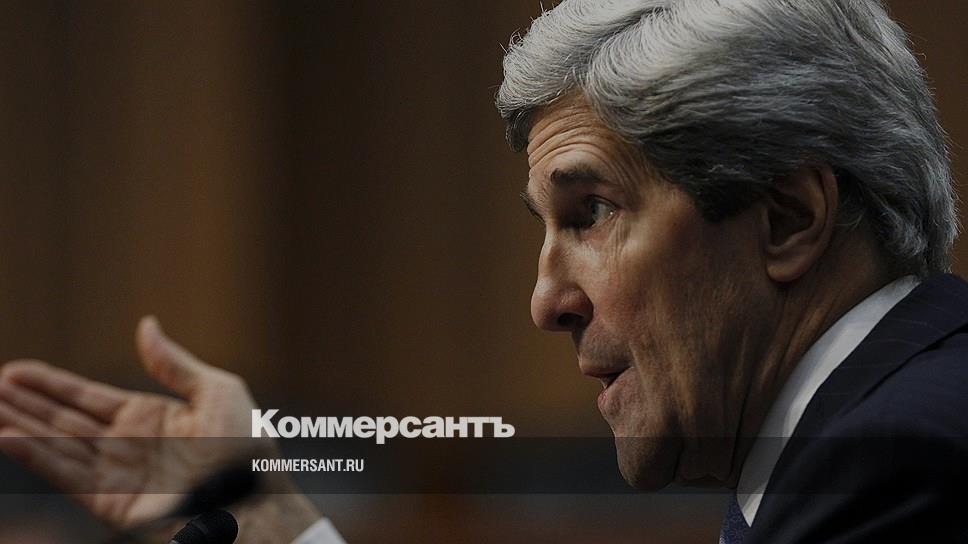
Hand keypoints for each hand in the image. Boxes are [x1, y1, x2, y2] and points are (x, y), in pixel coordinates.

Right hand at [0, 316, 320, 540]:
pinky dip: (34, 456)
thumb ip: (173, 363)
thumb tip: (146, 325)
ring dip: (20, 425)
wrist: (252, 501)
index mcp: (151, 417)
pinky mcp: (111, 502)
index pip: (89, 397)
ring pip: (56, 444)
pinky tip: (5, 437)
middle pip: (64, 419)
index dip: (53, 384)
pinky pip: (65, 474)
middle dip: (26, 403)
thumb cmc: (245, 447)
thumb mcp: (217, 391)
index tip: (17, 371)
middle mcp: (127, 445)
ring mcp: (117, 474)